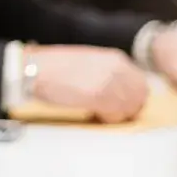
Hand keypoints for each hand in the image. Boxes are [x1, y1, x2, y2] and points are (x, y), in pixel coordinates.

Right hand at [28, 46, 148, 123]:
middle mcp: (119, 68)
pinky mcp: (101, 96)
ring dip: (116, 114)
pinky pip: (115, 115)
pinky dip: (106, 118)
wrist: (36, 68)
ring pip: (129, 109)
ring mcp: (112, 82)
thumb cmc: (55, 67)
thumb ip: (108, 73)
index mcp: (116, 58)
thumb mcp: (89, 62)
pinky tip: (91, 112)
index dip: (130, 98)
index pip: (140, 85)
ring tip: (97, 111)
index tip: (117, 104)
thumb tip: (119, 92)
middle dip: (127, 108)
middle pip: (140, 98)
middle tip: (108, 111)